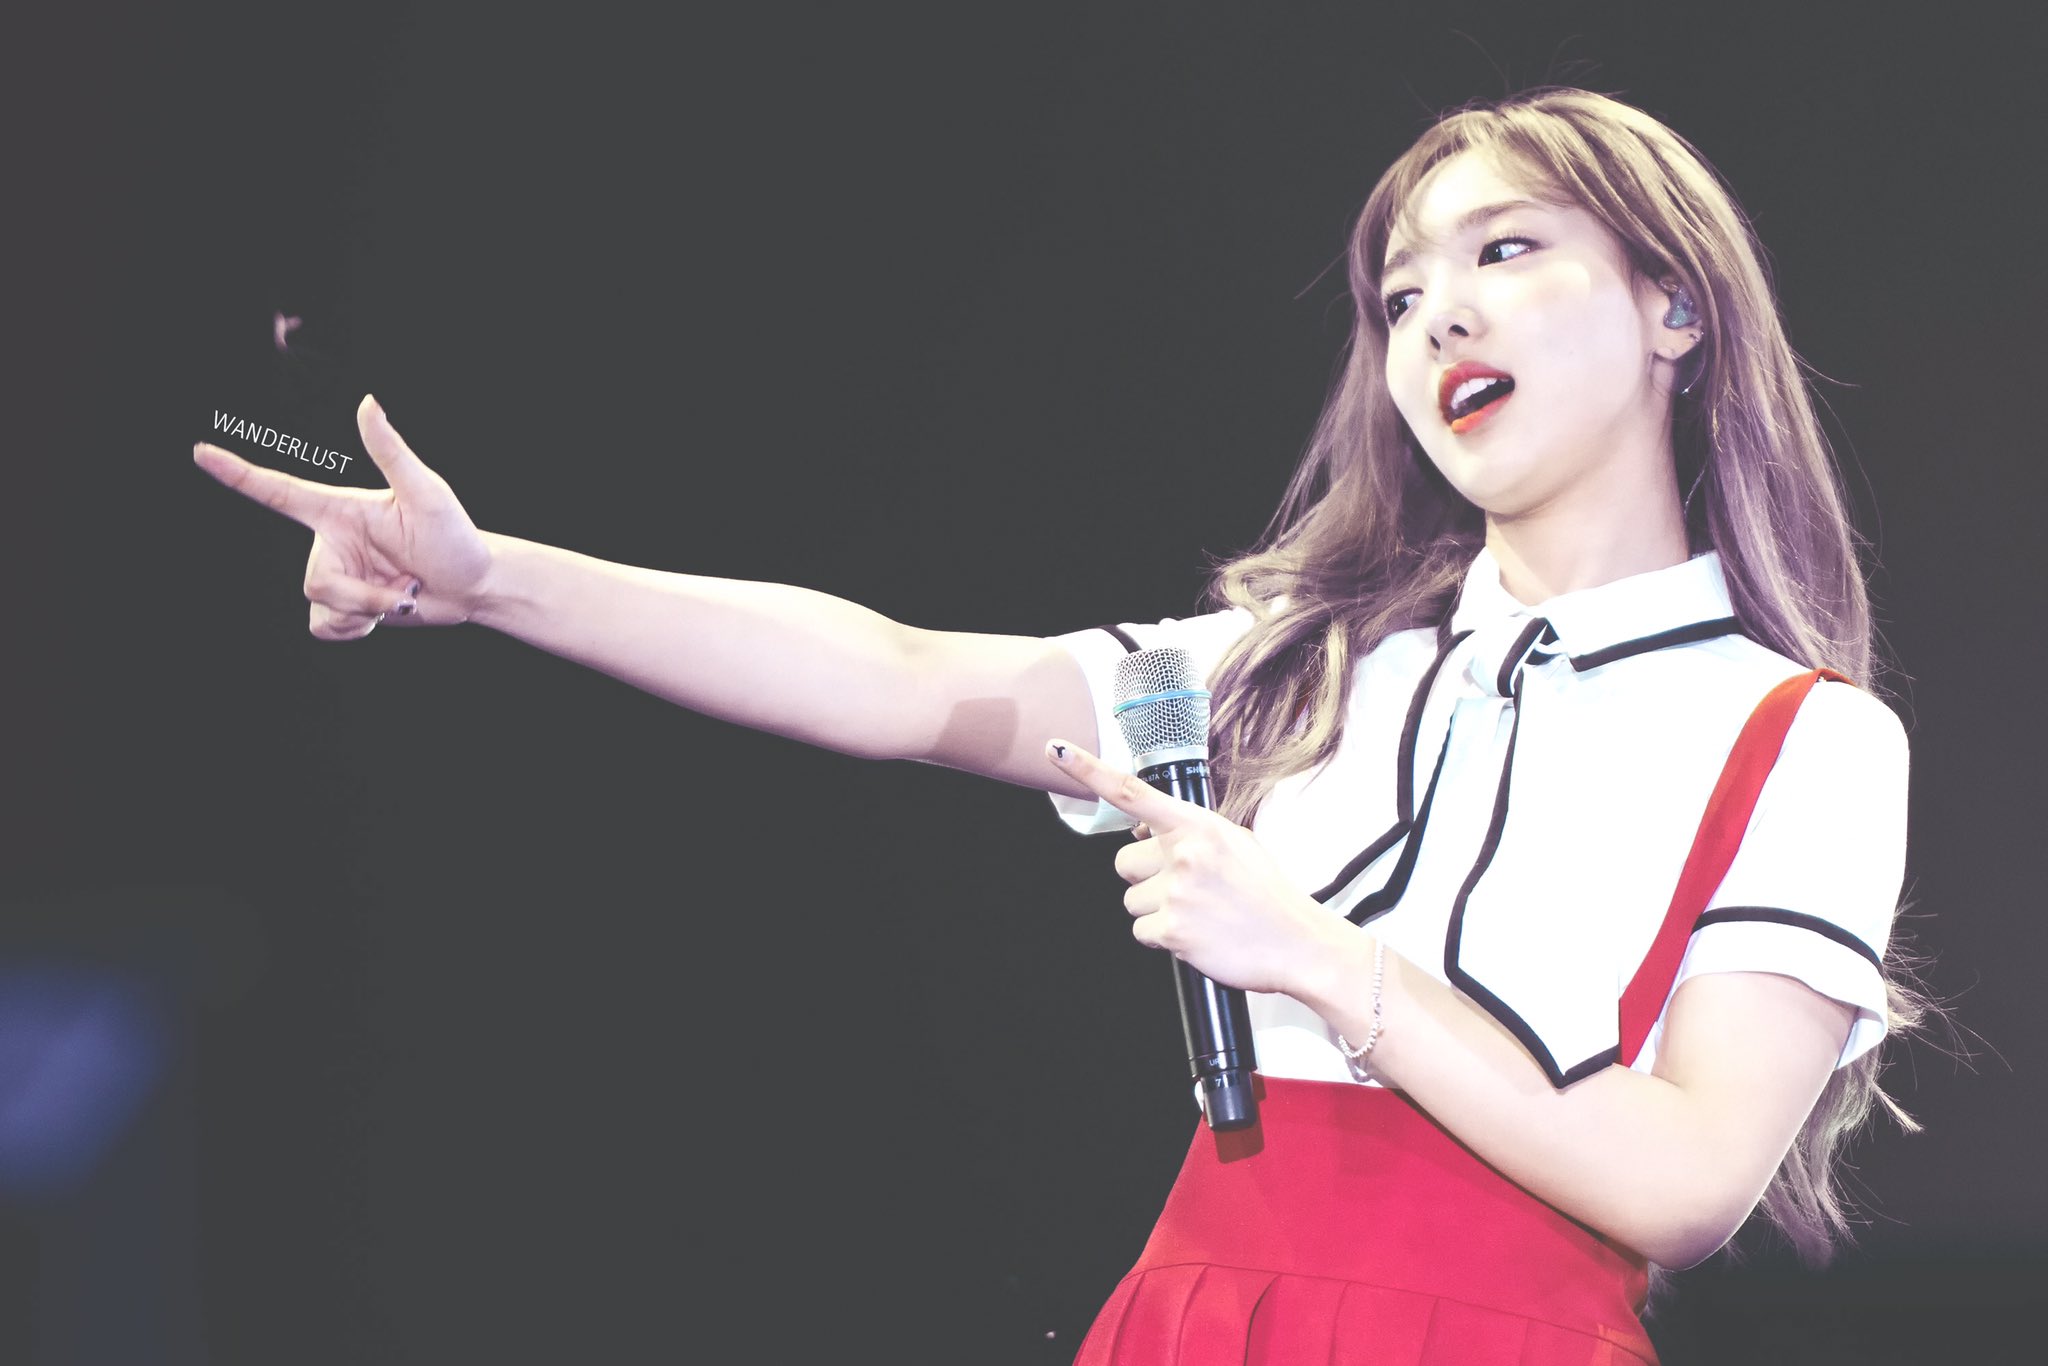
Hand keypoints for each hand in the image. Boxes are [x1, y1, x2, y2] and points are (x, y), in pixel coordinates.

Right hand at [193, 394, 493, 638]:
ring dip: (366, 613)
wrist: (474, 586)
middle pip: (315, 583)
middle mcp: (331, 543)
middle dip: (360, 596)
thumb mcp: (426, 493)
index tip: (201, 452)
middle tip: (406, 588)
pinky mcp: (346, 608)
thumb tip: (369, 402)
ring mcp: (338, 575)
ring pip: (321, 609)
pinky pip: (327, 630)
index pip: (279, 492)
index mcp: (340, 511)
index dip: (239, 474)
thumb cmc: (456, 535)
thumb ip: (391, 452)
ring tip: (401, 595)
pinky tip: (387, 613)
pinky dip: (359, 630)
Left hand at [1045, 738, 1344, 996]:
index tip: (1056, 750)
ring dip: (1156, 910)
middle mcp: (1184, 854)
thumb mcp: (1234, 843)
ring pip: (1131, 900)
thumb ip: (1188, 832)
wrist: (1297, 942)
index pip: (1132, 792)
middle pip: (1123, 863)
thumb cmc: (1266, 894)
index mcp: (1198, 826)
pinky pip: (1141, 931)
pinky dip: (1163, 938)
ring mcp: (1177, 892)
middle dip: (1147, 877)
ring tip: (1198, 913)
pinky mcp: (1172, 930)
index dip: (1088, 769)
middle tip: (1188, 889)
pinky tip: (1196, 934)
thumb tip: (1143, 832)